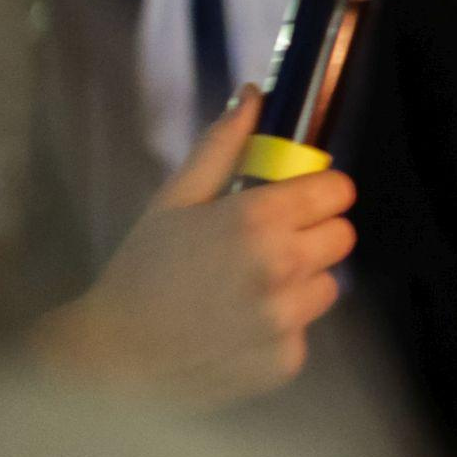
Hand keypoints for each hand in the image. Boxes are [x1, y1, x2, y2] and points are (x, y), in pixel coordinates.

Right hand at [36, 85, 357, 403]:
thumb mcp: (174, 200)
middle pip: (342, 237)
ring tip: (246, 289)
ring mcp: (285, 318)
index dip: (321, 191)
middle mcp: (280, 267)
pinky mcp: (285, 361)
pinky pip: (305, 331)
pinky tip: (238, 327)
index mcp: (257, 219)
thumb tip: (254, 95)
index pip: (337, 191)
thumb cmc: (140, 272)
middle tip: (267, 244)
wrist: (114, 357)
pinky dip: (280, 329)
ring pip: (328, 285)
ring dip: (300, 283)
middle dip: (313, 235)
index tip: (301, 199)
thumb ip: (222, 146)